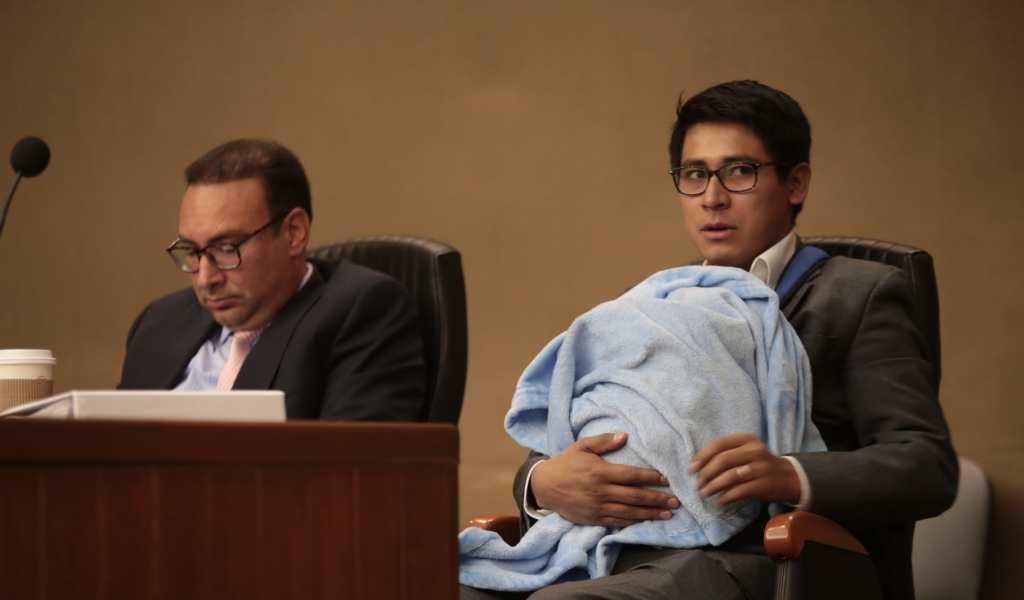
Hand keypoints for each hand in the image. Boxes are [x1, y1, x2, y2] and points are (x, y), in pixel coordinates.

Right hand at [531, 432, 679, 526]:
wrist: (544, 485)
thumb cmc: (566, 463)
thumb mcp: (582, 446)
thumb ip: (603, 442)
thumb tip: (624, 436)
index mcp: (600, 472)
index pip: (631, 476)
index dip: (650, 477)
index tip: (665, 479)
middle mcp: (601, 491)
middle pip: (635, 496)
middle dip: (657, 499)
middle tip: (675, 501)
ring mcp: (597, 507)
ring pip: (629, 512)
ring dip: (650, 514)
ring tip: (667, 514)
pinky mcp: (593, 518)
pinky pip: (617, 522)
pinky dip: (632, 522)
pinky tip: (645, 521)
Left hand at [689, 432, 799, 505]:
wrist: (788, 477)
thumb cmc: (759, 464)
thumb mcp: (745, 451)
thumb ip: (726, 454)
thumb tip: (697, 466)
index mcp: (746, 439)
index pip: (719, 444)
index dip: (702, 456)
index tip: (692, 469)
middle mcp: (755, 450)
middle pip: (723, 460)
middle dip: (706, 473)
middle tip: (697, 484)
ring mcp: (761, 467)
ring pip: (731, 476)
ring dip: (713, 486)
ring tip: (704, 493)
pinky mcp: (765, 484)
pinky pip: (741, 491)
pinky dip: (727, 497)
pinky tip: (719, 501)